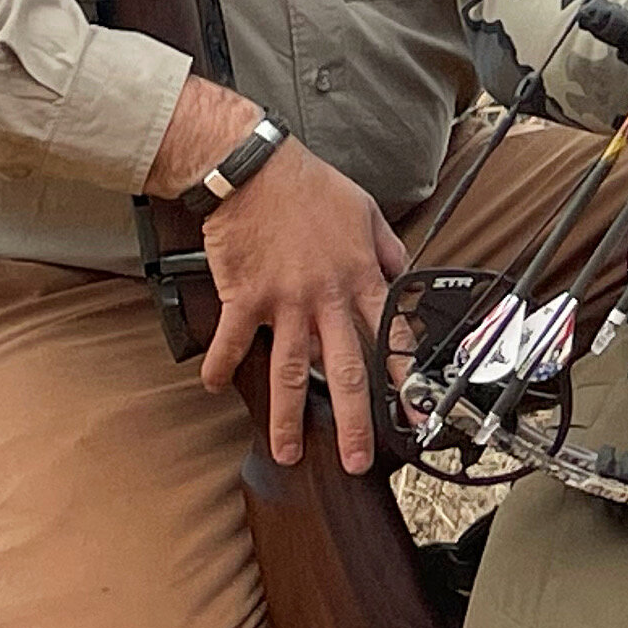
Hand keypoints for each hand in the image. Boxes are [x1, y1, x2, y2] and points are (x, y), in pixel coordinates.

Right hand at [170, 111, 409, 470]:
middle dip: (355, 420)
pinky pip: (234, 342)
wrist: (254, 169)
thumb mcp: (368, 212)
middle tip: (358, 458)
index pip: (392, 337)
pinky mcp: (245, 297)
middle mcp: (327, 298)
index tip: (414, 412)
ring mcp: (285, 302)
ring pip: (292, 371)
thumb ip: (387, 250)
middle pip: (347, 370)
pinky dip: (220, 366)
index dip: (405, 378)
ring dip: (289, 416)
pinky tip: (213, 387)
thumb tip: (403, 275)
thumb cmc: (310, 187)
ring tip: (287, 452)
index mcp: (362, 278)